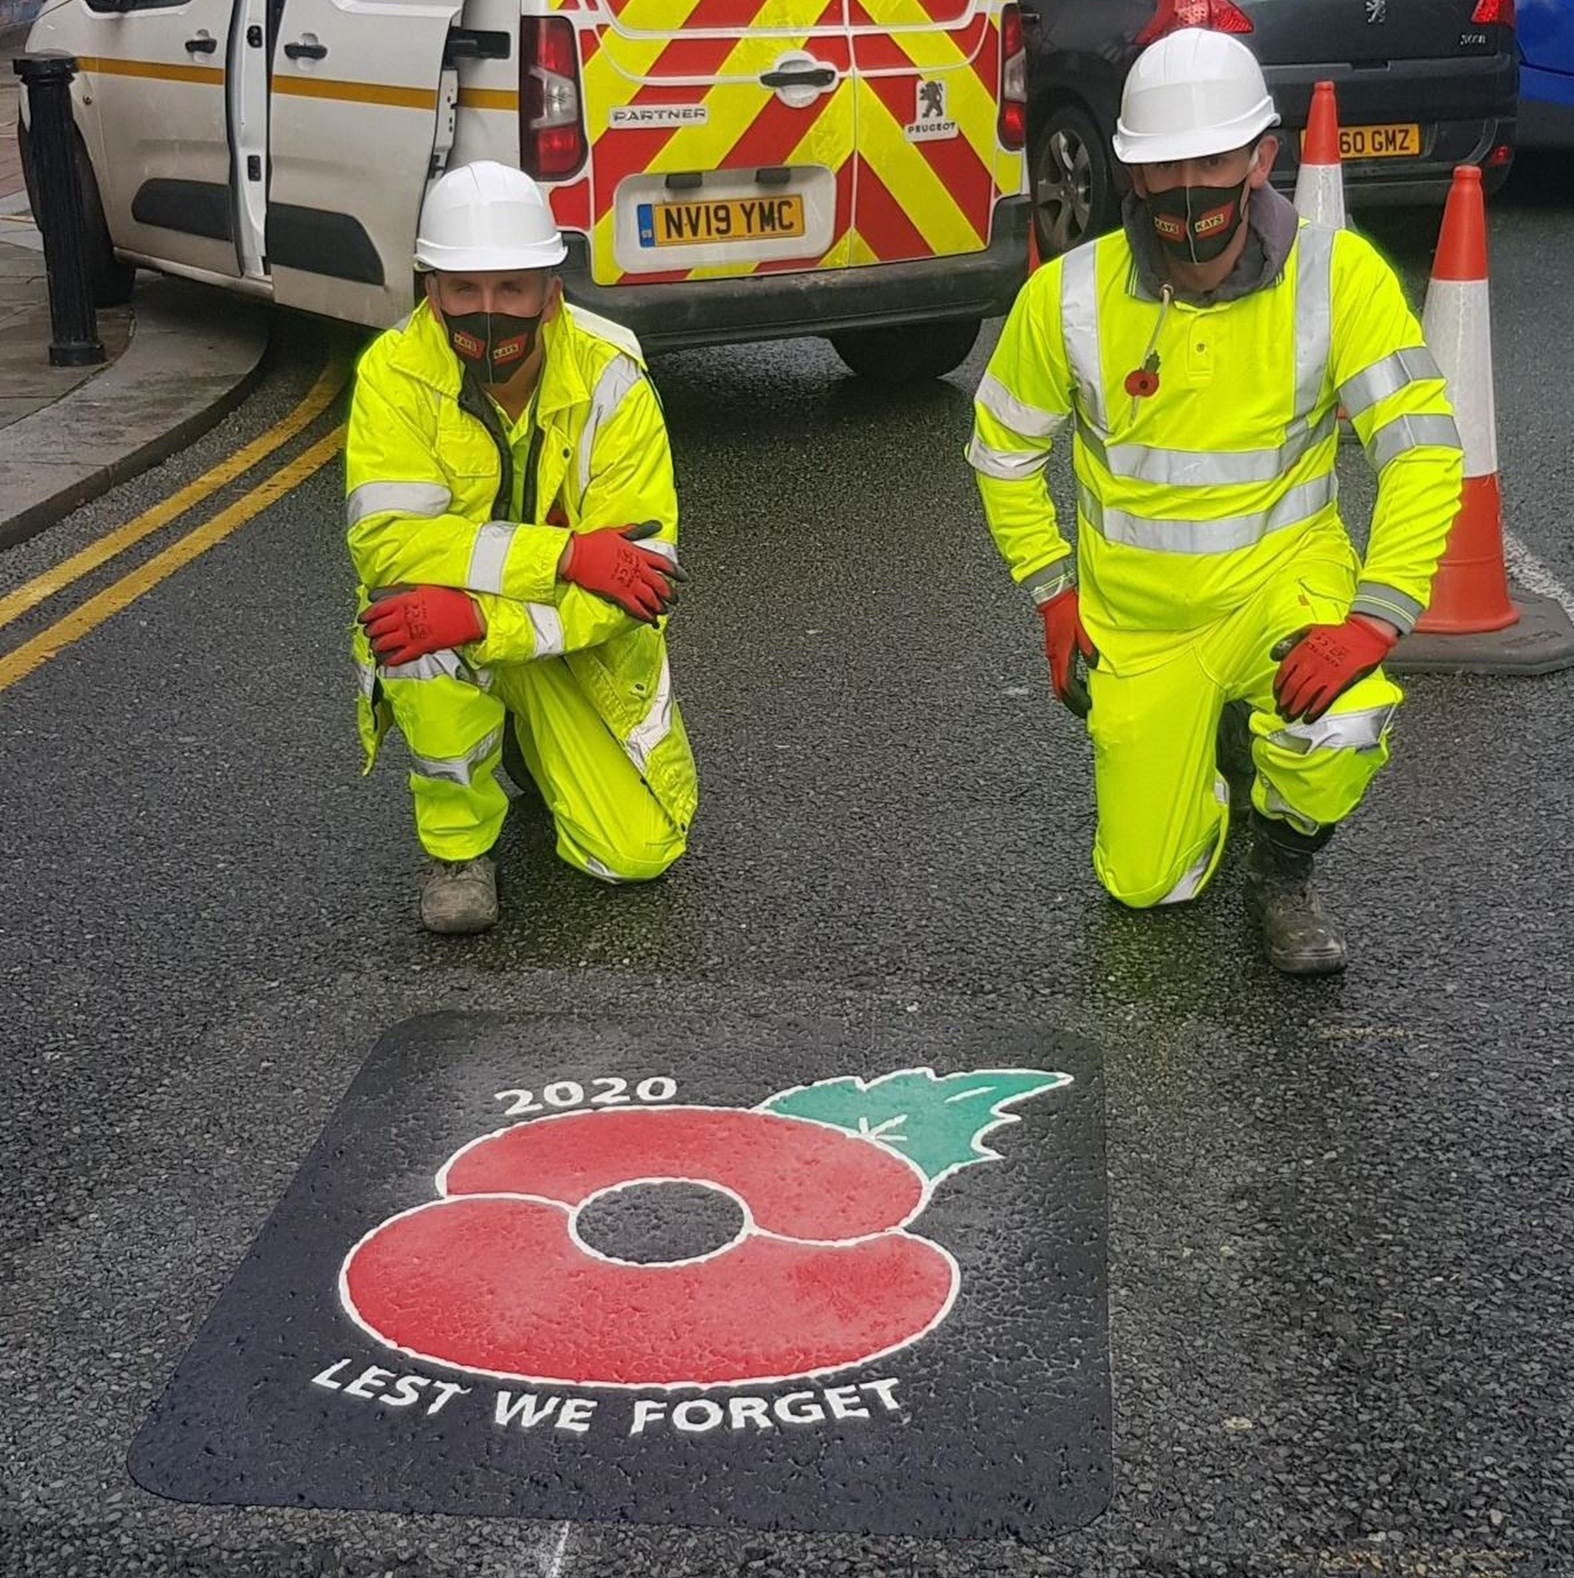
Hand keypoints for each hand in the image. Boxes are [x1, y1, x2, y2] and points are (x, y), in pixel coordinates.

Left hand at [358, 584, 484, 665]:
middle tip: (369, 633)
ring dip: (377, 646)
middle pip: (377, 627)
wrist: (469, 614)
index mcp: (403, 601)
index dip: (366, 615)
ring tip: (375, 647)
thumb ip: (402, 593)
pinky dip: (390, 660)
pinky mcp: (420, 647)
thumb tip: (384, 595)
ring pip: (384, 643)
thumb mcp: (423, 588)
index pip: (376, 609)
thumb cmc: (450, 599)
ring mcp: (411, 634)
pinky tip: (387, 661)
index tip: (362, 619)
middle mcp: (403, 618)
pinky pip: (400, 656)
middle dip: (370, 631)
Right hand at [560, 521, 686, 624]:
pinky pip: (637, 608)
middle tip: (675, 599)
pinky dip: (645, 615)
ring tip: (664, 610)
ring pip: (651, 598)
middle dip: (670, 594)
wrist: (577, 555)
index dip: (677, 572)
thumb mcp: (619, 531)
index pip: (664, 564)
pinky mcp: (619, 594)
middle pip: (661, 584)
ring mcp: (629, 583)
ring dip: (660, 606)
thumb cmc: (595, 542)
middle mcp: (637, 569)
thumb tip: (656, 525)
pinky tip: (650, 620)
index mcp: (639, 553)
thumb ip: (639, 530)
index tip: (684, 579)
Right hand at [1038, 586, 1098, 717]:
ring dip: (1068, 692)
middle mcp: (1055, 657)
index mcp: (1062, 655)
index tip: (1088, 706)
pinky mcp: (1054, 648)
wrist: (1053, 595)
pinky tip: (1076, 678)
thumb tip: (1097, 665)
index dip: (1077, 700)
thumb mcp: (1083, 628)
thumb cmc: (1068, 609)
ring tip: (1081, 696)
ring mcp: (1053, 653)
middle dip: (1070, 702)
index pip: (1067, 686)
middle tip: (1083, 709)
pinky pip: (1058, 672)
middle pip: (1059, 689)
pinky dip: (1066, 681)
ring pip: (1057, 682)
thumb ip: (1090, 648)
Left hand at [1271, 615, 1396, 723]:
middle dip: (1284, 701)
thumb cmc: (1336, 633)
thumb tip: (1273, 656)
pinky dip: (1314, 710)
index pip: (1284, 672)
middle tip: (1280, 711)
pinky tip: (1308, 718)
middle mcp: (1310, 664)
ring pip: (1305, 695)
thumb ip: (1289, 641)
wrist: (1364, 633)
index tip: (1276, 695)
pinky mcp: (1339, 681)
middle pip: (1292, 687)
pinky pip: (1324, 699)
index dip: (1278, 686)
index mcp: (1302, 651)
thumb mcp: (1309, 630)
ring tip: (1290, 717)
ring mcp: (1325, 673)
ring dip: (1295, 708)